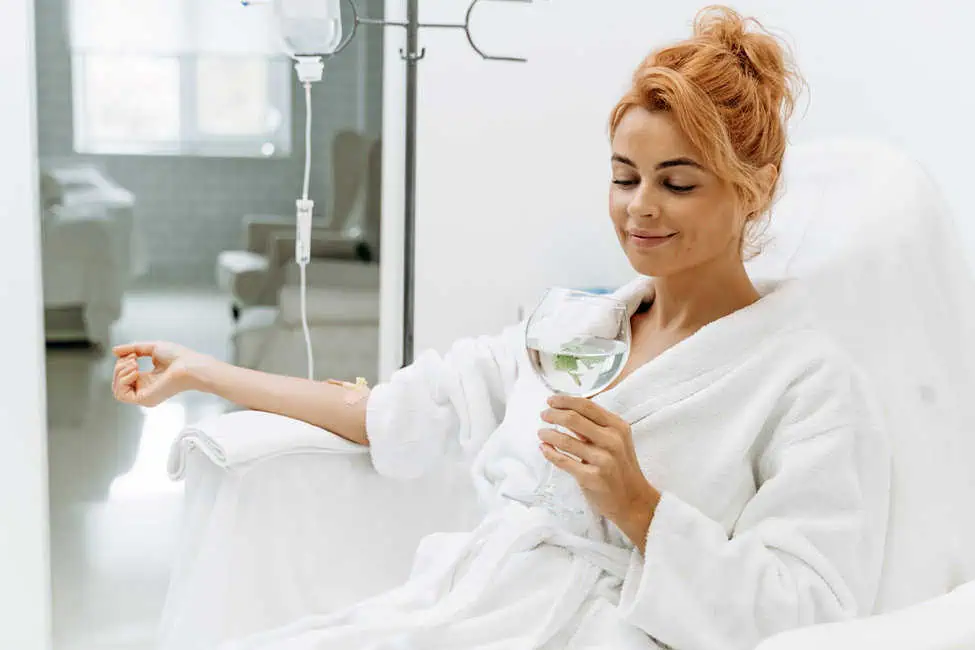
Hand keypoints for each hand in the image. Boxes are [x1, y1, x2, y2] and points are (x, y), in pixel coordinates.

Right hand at [111, 341, 212, 406]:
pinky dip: (123, 380)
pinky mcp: (145, 399)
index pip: (123, 376)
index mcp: (147, 379)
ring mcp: (144, 395)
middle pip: (117, 382)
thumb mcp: (151, 348)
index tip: (132, 354)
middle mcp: (145, 388)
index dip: (122, 363)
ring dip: (120, 373)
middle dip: (119, 366)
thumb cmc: (178, 356)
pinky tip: (135, 372)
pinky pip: (121, 395)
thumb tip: (115, 350)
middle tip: (133, 358)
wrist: (189, 365)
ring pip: (117, 389)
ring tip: (134, 364)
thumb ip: (132, 349)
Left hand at [539, 394, 660, 551]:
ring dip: (549, 434)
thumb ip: (595, 427)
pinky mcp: (592, 478)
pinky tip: (544, 448)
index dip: (565, 401)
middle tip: (543, 415)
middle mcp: (612, 441)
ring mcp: (603, 460)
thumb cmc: (621, 468)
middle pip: (574, 419)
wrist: (633, 501)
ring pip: (566, 441)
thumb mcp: (616, 441)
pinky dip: (550, 453)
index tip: (551, 400)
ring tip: (541, 433)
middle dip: (554, 415)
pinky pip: (564, 461)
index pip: (587, 406)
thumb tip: (567, 411)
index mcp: (618, 427)